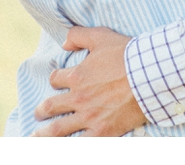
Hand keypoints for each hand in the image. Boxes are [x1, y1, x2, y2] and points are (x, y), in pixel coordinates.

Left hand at [32, 26, 147, 136]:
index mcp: (77, 76)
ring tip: (35, 137)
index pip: (56, 80)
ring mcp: (89, 117)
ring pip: (59, 130)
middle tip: (38, 114)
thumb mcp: (101, 36)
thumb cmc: (127, 55)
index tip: (57, 82)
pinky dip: (71, 146)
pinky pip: (82, 144)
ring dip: (45, 134)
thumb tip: (64, 44)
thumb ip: (78, 36)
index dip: (55, 80)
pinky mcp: (103, 132)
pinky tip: (64, 148)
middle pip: (51, 107)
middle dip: (42, 111)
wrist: (149, 77)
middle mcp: (79, 98)